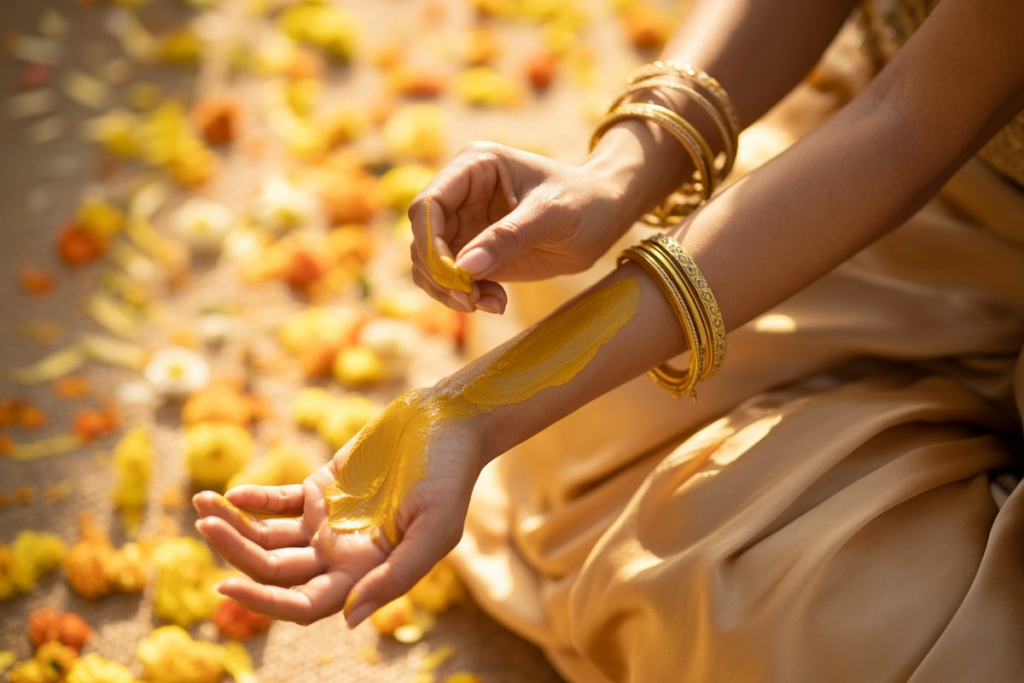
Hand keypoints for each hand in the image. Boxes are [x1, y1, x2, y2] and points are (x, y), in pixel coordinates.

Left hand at [193, 391, 482, 627]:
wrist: (448, 421)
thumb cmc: (450, 475)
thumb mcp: (434, 529)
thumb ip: (396, 576)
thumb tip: (349, 620)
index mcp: (366, 572)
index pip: (304, 604)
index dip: (263, 603)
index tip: (224, 586)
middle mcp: (341, 553)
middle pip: (275, 571)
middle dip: (236, 553)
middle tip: (204, 524)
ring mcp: (328, 520)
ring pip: (268, 537)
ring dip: (234, 525)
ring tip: (202, 504)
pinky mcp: (322, 486)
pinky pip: (277, 502)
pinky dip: (253, 500)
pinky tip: (232, 493)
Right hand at [408, 141, 634, 313]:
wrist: (605, 216)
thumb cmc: (584, 201)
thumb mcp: (551, 215)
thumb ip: (508, 238)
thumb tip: (463, 267)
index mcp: (474, 167)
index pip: (428, 204)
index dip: (428, 242)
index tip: (451, 275)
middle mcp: (460, 194)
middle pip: (421, 238)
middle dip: (441, 273)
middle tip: (472, 299)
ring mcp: (464, 224)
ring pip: (430, 264)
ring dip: (450, 291)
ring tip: (489, 302)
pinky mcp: (474, 252)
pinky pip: (450, 280)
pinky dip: (464, 296)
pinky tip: (494, 301)